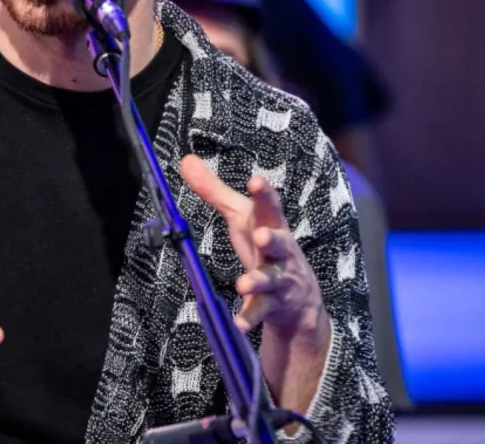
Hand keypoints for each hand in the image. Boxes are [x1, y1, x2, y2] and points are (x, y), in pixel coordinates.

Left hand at [180, 155, 325, 336]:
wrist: (298, 298)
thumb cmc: (264, 246)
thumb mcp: (241, 217)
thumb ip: (214, 190)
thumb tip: (186, 159)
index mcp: (269, 225)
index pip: (270, 207)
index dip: (264, 194)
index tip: (257, 180)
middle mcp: (278, 251)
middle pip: (279, 241)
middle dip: (272, 238)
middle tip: (262, 235)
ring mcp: (278, 279)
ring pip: (270, 279)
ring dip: (257, 280)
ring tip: (243, 283)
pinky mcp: (271, 305)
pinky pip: (259, 312)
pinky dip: (250, 319)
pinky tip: (238, 325)